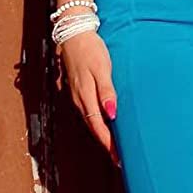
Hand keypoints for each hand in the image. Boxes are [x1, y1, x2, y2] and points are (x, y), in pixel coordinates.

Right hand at [56, 30, 120, 165]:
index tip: (119, 159)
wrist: (73, 33)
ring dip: (101, 134)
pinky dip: (96, 121)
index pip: (98, 127)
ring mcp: (76, 94)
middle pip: (94, 127)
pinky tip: (104, 123)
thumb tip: (111, 114)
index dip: (109, 144)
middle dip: (106, 144)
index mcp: (85, 96)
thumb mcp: (101, 68)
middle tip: (119, 159)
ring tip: (114, 146)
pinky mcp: (77, 89)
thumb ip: (106, 91)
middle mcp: (79, 99)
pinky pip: (87, 111)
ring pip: (90, 120)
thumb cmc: (90, 49)